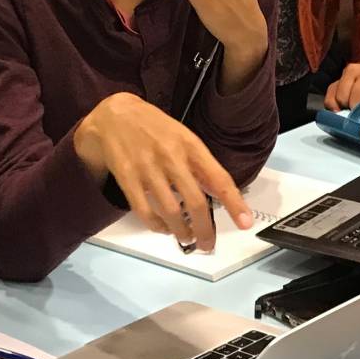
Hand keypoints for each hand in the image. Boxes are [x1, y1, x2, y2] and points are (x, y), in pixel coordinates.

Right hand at [73, 93, 253, 251]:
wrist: (114, 115)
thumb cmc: (154, 127)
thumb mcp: (183, 136)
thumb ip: (201, 164)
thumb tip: (220, 192)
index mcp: (190, 145)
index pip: (218, 178)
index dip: (234, 203)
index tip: (245, 223)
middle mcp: (171, 156)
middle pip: (195, 202)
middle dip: (205, 230)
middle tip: (208, 243)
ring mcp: (148, 168)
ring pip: (171, 211)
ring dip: (182, 231)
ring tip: (187, 238)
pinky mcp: (127, 179)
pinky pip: (145, 211)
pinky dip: (157, 226)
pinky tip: (164, 228)